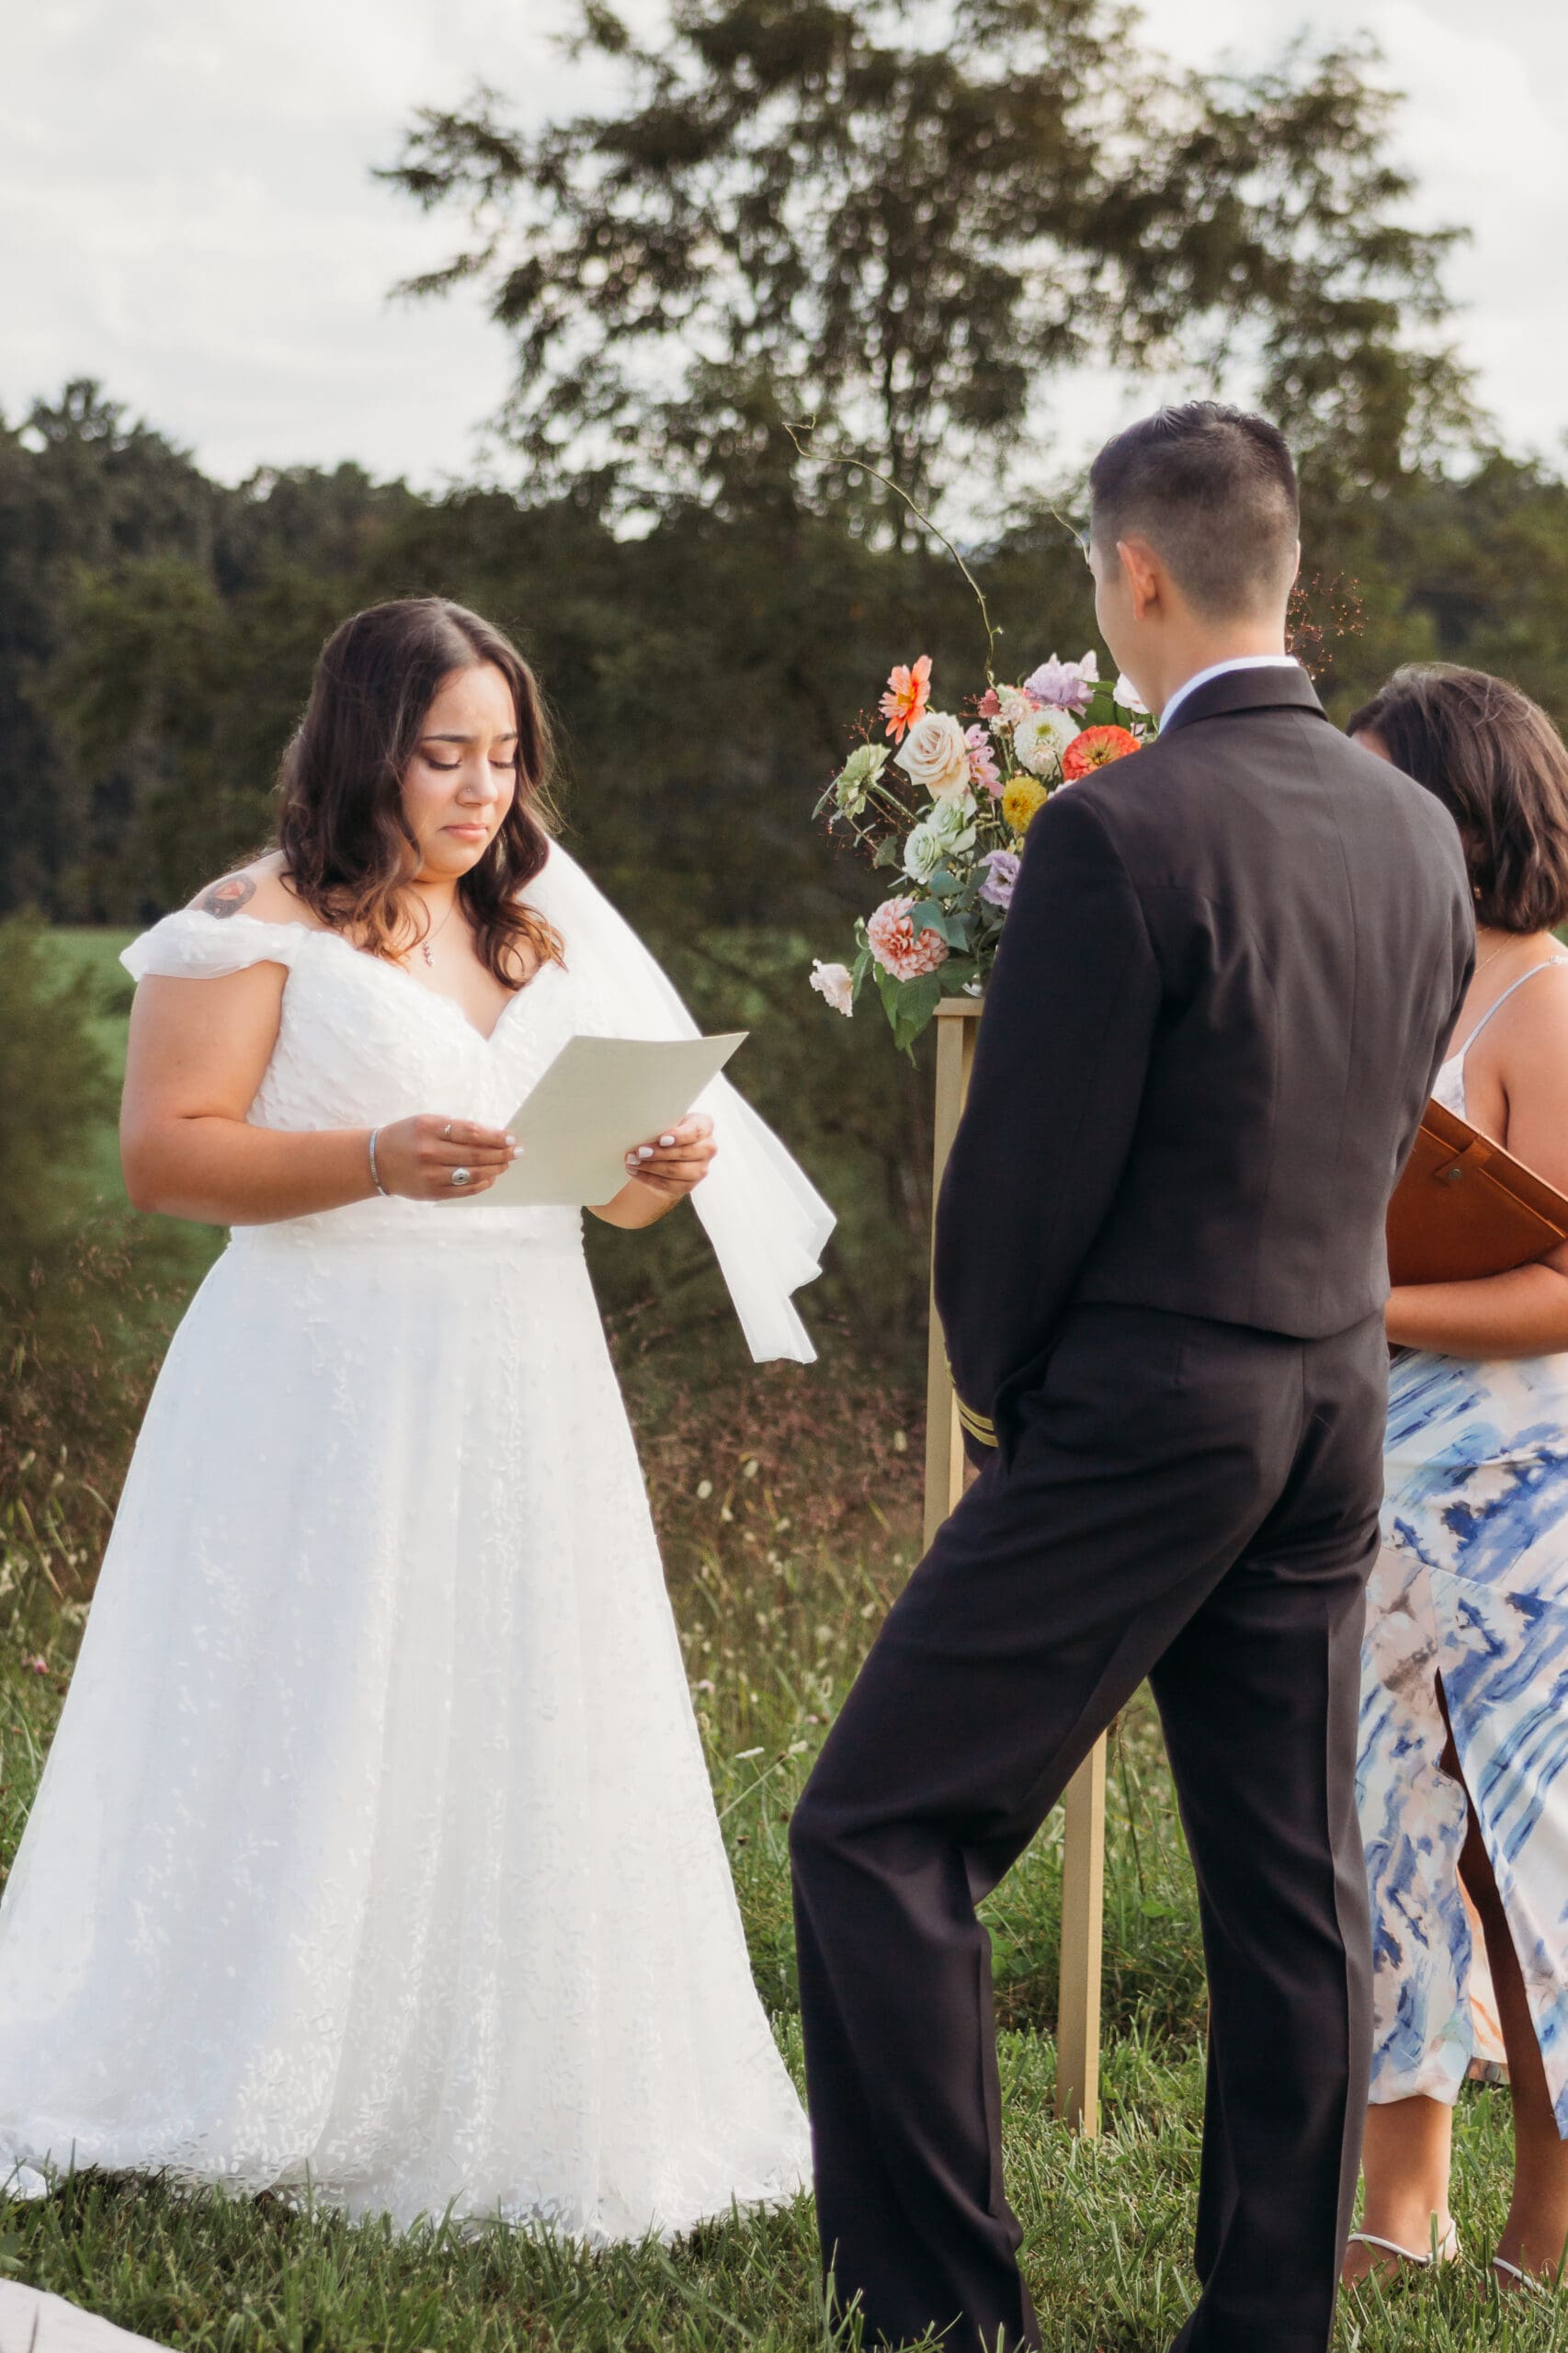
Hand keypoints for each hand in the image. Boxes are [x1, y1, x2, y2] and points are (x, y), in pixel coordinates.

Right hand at [371, 1115, 516, 1200]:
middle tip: (516, 1152)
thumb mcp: (426, 1122)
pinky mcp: (432, 1193)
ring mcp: (431, 1175)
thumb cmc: (406, 1137)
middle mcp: (430, 1153)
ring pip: (473, 1174)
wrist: (376, 1161)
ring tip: (505, 1164)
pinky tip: (490, 1178)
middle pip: (476, 1155)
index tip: (511, 1138)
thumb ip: (454, 1128)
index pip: (471, 1133)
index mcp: (429, 1130)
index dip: (495, 1137)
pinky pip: (464, 1191)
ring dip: (495, 1169)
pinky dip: (481, 1185)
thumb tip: (490, 1135)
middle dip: (501, 1154)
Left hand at [622, 1113, 716, 1200]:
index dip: (679, 1136)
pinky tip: (635, 1171)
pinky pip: (667, 1184)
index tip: (662, 1140)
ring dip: (650, 1166)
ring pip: (675, 1170)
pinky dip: (647, 1178)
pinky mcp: (688, 1185)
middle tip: (639, 1151)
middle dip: (659, 1153)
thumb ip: (662, 1123)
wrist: (670, 1151)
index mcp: (705, 1126)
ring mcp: (700, 1170)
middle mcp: (707, 1148)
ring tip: (632, 1161)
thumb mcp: (669, 1120)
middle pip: (684, 1153)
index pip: (695, 1132)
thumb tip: (642, 1129)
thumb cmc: (668, 1129)